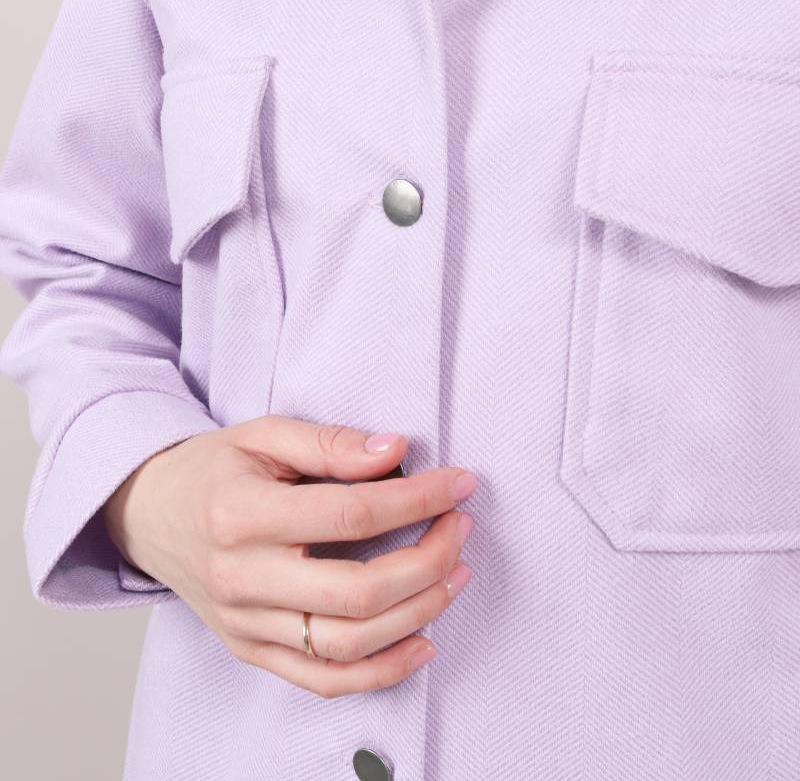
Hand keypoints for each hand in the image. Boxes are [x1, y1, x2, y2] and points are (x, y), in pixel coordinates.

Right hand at [102, 414, 475, 696]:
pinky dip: (381, 671)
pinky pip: (324, 680)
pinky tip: (422, 640)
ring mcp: (246, 624)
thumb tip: (395, 450)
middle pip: (358, 592)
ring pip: (348, 645)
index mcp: (242, 516)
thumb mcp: (262, 434)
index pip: (350, 515)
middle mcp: (242, 579)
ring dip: (417, 613)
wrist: (148, 514)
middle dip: (428, 561)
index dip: (417, 500)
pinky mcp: (251, 651)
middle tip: (460, 528)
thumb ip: (329, 443)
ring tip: (454, 575)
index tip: (458, 483)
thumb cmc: (211, 469)